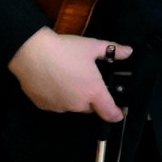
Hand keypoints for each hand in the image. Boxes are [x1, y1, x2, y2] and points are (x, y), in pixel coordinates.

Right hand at [8, 29, 131, 120]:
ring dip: (74, 98)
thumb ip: (113, 50)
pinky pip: (57, 104)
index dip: (116, 114)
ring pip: (73, 106)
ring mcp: (60, 107)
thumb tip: (129, 52)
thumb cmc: (66, 49)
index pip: (109, 112)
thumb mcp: (92, 46)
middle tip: (87, 80)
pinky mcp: (44, 106)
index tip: (118, 114)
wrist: (32, 53)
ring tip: (68, 77)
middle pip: (90, 108)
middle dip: (92, 98)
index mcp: (93, 91)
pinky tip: (54, 82)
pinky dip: (58, 97)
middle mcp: (77, 104)